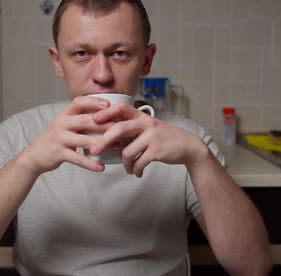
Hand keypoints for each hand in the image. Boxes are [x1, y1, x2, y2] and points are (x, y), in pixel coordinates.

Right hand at [17, 96, 113, 175]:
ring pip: (84, 139)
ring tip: (117, 149)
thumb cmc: (54, 141)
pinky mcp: (58, 153)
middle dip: (106, 125)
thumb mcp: (63, 126)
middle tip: (122, 130)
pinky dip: (91, 164)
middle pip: (86, 120)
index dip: (94, 102)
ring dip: (103, 144)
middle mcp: (61, 123)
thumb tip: (104, 119)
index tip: (109, 105)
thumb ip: (79, 121)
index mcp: (64, 115)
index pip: (79, 102)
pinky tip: (101, 168)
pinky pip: (78, 158)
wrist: (33, 157)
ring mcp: (59, 138)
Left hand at [89, 103, 208, 176]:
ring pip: (127, 151)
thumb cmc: (163, 137)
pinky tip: (137, 172)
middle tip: (93, 151)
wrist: (187, 146)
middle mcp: (146, 124)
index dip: (106, 112)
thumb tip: (108, 137)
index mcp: (142, 116)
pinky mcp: (157, 151)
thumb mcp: (148, 127)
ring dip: (125, 163)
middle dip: (103, 141)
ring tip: (128, 168)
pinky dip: (136, 169)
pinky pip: (139, 162)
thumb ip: (132, 129)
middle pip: (119, 129)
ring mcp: (152, 137)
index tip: (93, 119)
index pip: (121, 108)